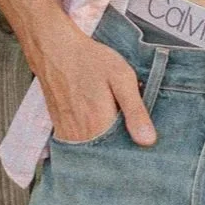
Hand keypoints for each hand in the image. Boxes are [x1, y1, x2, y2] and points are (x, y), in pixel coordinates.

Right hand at [36, 21, 156, 145]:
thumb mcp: (122, 78)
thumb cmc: (90, 60)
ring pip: (93, 151)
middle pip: (107, 155)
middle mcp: (81, 137)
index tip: (142, 137)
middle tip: (126, 122)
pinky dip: (91, 139)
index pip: (122, 153)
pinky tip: (98, 121)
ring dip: (106, 143)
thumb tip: (148, 141)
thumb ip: (135, 111)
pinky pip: (80, 145)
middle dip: (121, 145)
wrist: (55, 49)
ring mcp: (68, 136)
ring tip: (112, 119)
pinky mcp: (60, 130)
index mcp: (99, 126)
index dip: (134, 146)